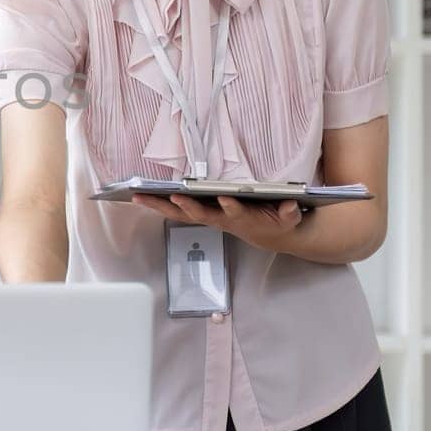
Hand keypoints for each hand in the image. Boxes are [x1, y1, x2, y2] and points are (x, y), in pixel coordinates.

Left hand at [131, 193, 303, 252]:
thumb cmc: (274, 221)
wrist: (268, 234)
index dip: (230, 206)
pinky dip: (159, 204)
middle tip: (171, 197)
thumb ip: (289, 212)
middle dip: (185, 206)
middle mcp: (220, 219)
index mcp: (241, 218)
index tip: (226, 197)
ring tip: (139, 196)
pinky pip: (176, 210)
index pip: (235, 212)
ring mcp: (208, 217)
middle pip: (199, 213)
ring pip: (181, 212)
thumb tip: (290, 206)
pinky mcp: (201, 214)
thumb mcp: (288, 218)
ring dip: (160, 205)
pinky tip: (141, 196)